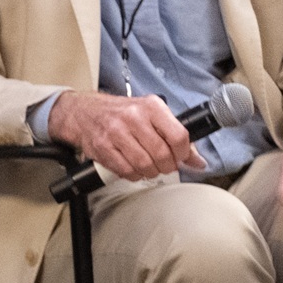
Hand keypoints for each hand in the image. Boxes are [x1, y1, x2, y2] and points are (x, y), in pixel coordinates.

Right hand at [46, 90, 207, 181]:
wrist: (83, 112)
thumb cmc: (121, 114)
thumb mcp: (151, 115)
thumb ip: (175, 136)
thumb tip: (198, 162)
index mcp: (151, 106)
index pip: (179, 136)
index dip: (183, 153)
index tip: (179, 157)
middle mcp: (133, 117)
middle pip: (162, 154)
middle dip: (166, 166)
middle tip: (163, 165)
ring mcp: (116, 132)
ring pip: (145, 165)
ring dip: (150, 172)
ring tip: (148, 167)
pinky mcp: (102, 147)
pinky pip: (126, 171)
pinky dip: (133, 175)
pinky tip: (133, 168)